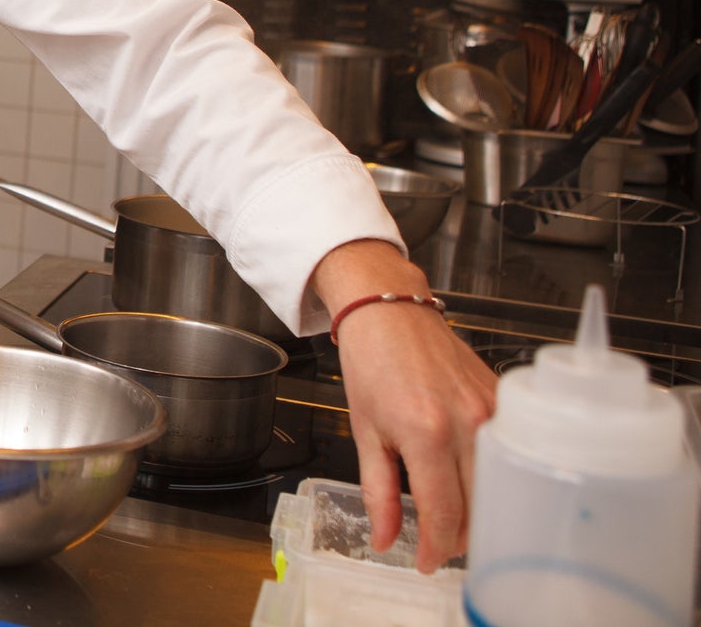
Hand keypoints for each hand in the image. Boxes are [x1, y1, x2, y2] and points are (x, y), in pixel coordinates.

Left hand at [314, 240, 497, 571]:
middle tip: (439, 545)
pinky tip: (473, 483)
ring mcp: (493, 412)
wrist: (390, 311)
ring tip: (454, 520)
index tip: (426, 563)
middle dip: (460, 537)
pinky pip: (509, 455)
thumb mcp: (365, 431)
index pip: (444, 513)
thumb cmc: (372, 363)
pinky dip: (494, 478)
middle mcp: (468, 424)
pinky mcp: (506, 402)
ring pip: (499, 487)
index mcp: (426, 433)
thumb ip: (378, 492)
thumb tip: (384, 539)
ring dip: (480, 512)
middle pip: (479, 507)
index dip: (436, 548)